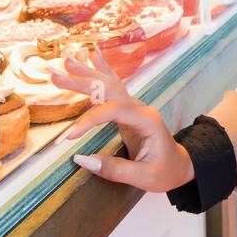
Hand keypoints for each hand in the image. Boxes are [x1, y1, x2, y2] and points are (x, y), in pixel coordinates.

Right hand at [51, 51, 194, 192]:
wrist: (179, 166)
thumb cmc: (164, 172)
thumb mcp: (143, 177)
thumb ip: (114, 170)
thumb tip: (82, 160)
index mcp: (147, 120)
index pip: (113, 111)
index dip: (90, 120)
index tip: (70, 136)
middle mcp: (140, 108)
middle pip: (109, 89)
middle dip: (83, 81)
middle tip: (57, 74)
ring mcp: (134, 107)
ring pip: (109, 85)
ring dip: (87, 74)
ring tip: (66, 62)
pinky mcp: (127, 111)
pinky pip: (112, 89)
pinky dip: (100, 74)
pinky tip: (92, 58)